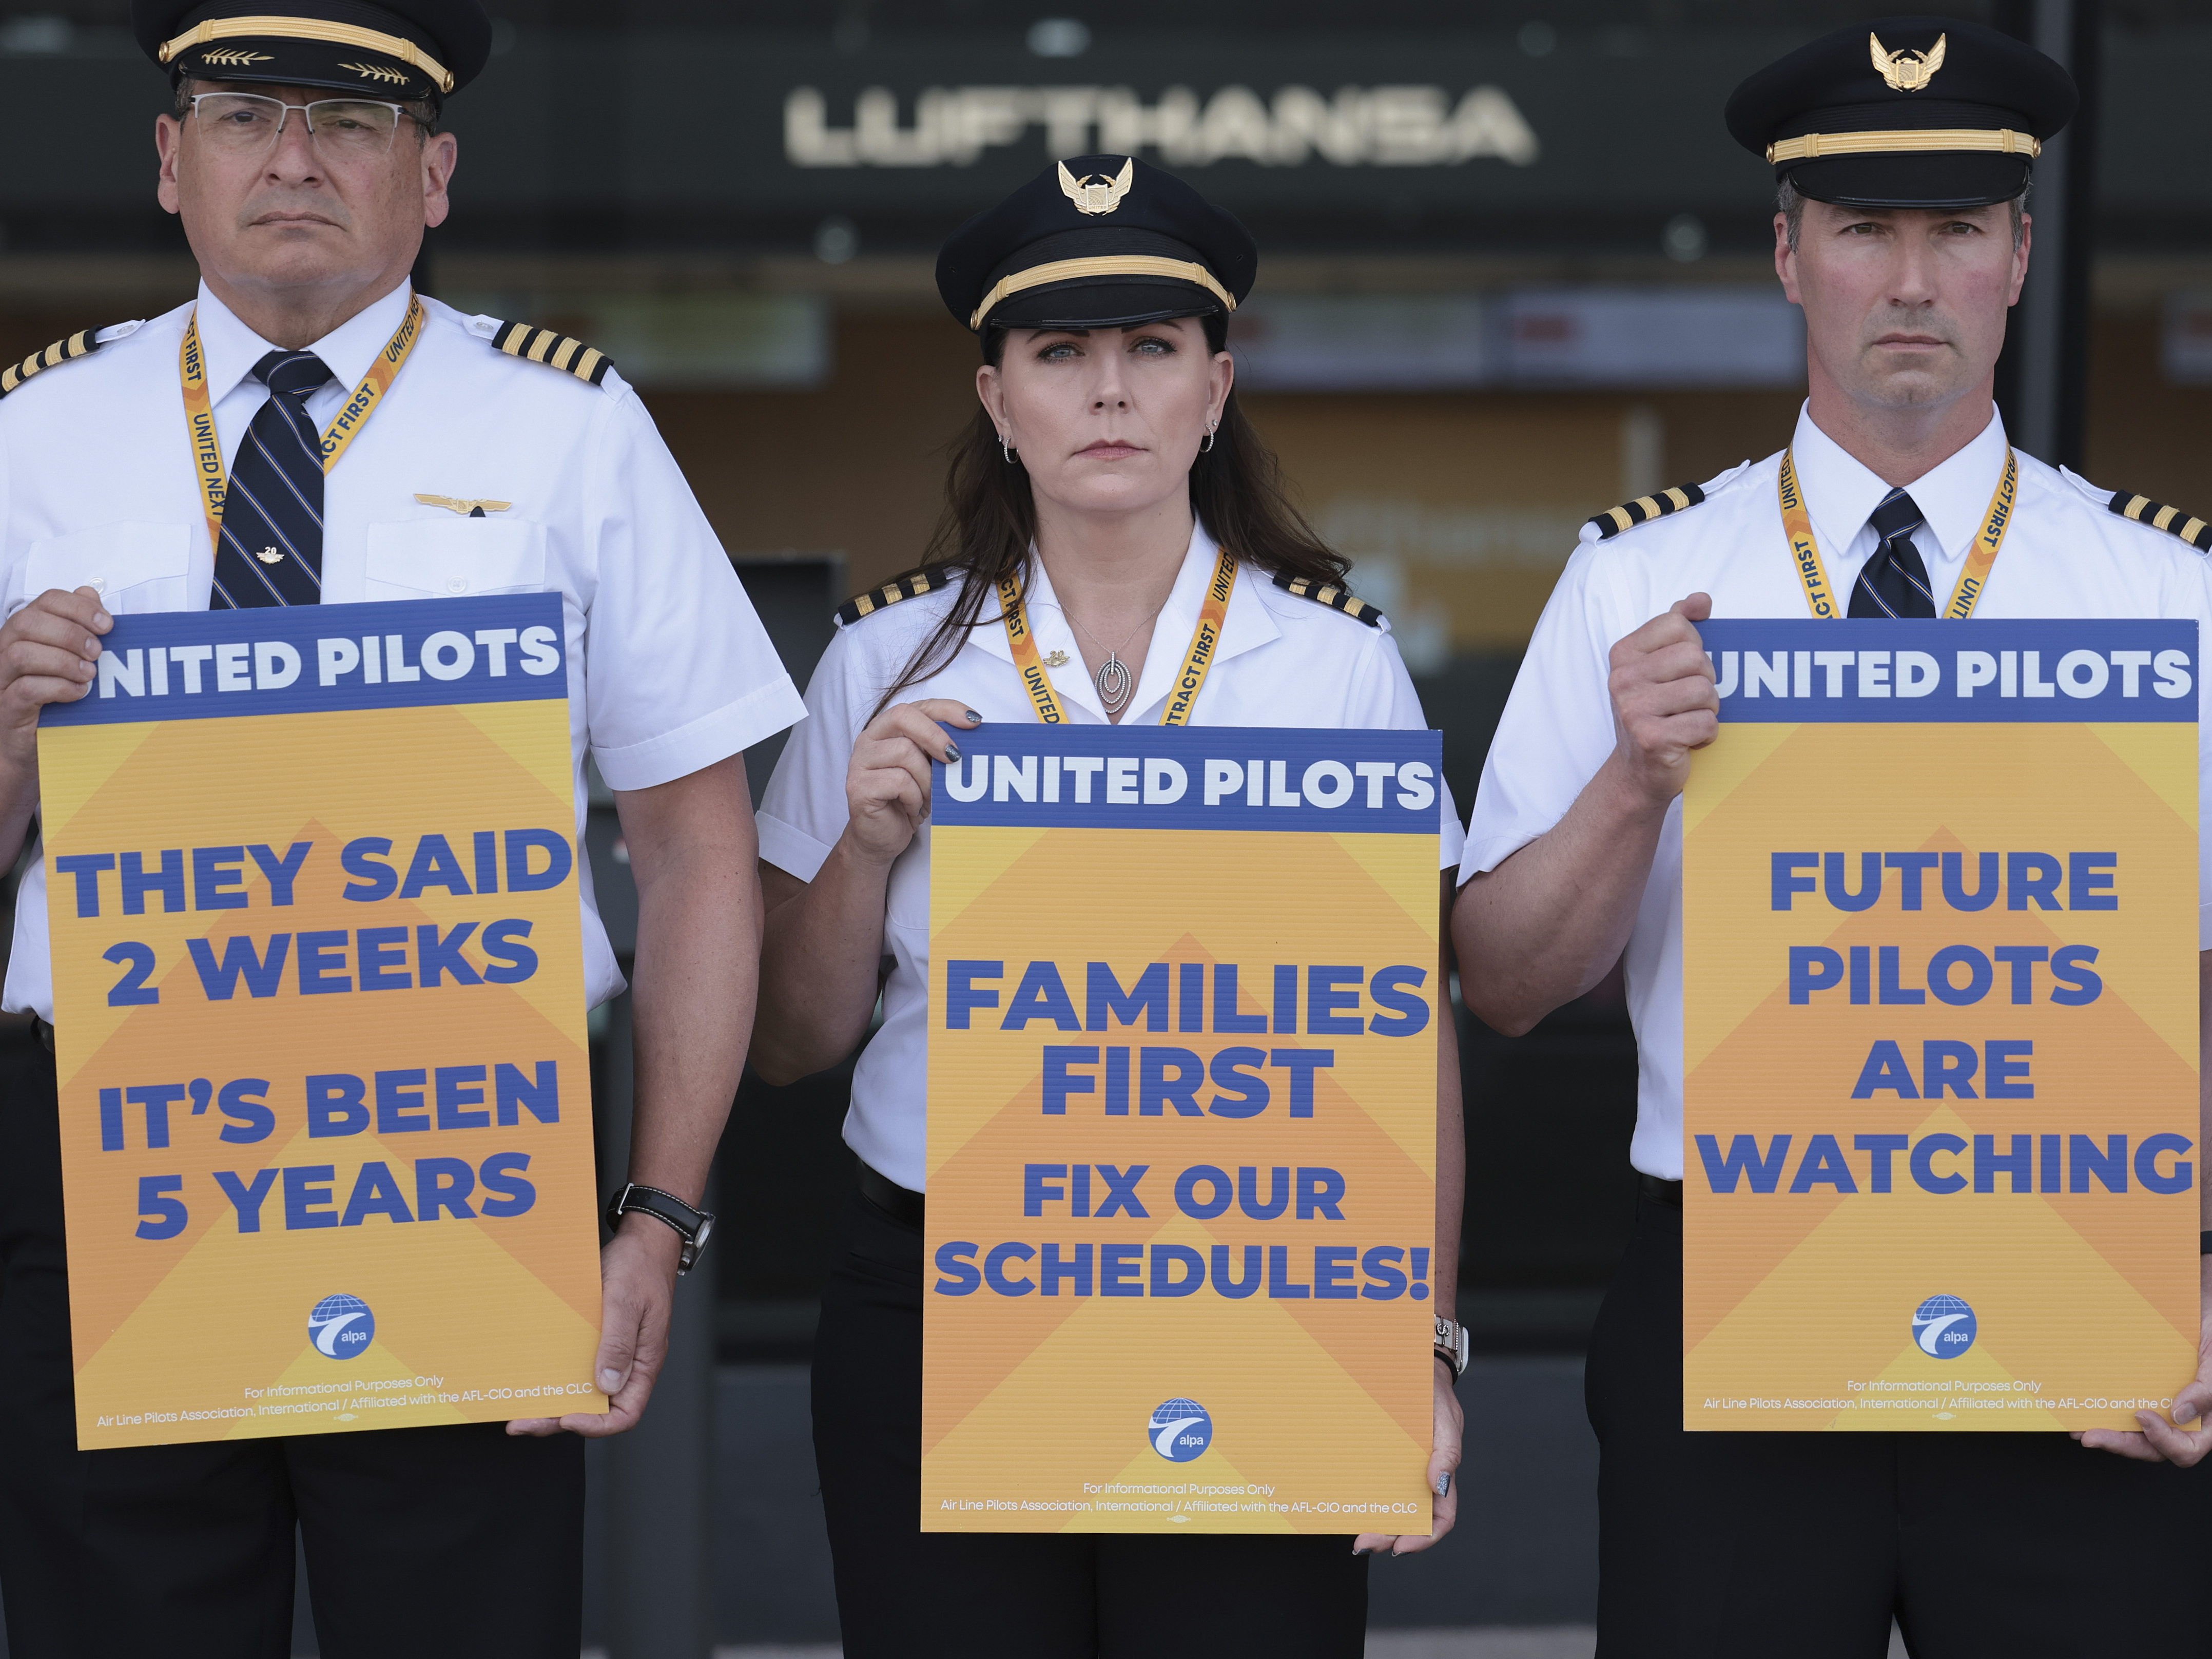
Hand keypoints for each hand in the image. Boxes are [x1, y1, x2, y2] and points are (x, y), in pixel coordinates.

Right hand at [0, 587, 108, 767]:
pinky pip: (25, 690)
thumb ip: (78, 625)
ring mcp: (0, 680)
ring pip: (21, 654)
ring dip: (64, 661)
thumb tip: (90, 593)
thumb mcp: (70, 658)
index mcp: (23, 633)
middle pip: (26, 623)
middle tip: (97, 652)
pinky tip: (80, 693)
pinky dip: (59, 688)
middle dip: (70, 633)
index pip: (43, 602)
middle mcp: (4, 651)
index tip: (107, 624)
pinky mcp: (6, 709)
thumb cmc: (52, 699)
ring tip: (89, 674)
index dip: (77, 607)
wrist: (30, 746)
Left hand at [506, 1217, 680, 1437]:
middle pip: (597, 1409)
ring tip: (521, 1410)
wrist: (642, 1240)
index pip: (625, 1413)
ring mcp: (613, 1352)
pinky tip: (536, 1376)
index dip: (596, 1425)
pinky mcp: (599, 1339)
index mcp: (644, 1361)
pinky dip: (557, 1376)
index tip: (566, 1417)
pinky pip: (578, 1367)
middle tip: (523, 1422)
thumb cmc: (641, 1267)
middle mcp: (629, 1364)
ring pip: (584, 1391)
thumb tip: (607, 1385)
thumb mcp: (626, 1303)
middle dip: (559, 1420)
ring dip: (554, 1402)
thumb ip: (619, 1343)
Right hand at [841, 699, 980, 867]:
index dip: (948, 710)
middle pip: (904, 717)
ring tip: (928, 797)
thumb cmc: (909, 800)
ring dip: (927, 779)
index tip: (975, 722)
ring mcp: (860, 761)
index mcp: (888, 727)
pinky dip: (915, 798)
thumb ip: (941, 747)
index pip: (919, 706)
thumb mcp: (930, 768)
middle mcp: (869, 738)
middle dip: (936, 736)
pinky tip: (912, 808)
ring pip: (905, 752)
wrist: (883, 837)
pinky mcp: (857, 786)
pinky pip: (899, 782)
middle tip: (956, 758)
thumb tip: (973, 733)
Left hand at [1354, 1357, 1462, 1556]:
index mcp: (1441, 1473)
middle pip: (1410, 1519)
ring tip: (1356, 1533)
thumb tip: (1439, 1484)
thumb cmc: (1433, 1392)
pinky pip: (1371, 1481)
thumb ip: (1447, 1451)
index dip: (1425, 1538)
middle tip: (1365, 1544)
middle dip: (1389, 1537)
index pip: (1440, 1517)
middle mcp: (1420, 1477)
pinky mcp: (1379, 1456)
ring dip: (1375, 1524)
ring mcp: (1398, 1468)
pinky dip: (1362, 1497)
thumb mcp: (1445, 1417)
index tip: (1402, 1547)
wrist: (1411, 1364)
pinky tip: (1348, 1502)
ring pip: (1389, 1506)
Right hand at [1604, 593, 1716, 807]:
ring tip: (1689, 719)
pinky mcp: (1651, 738)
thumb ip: (1679, 627)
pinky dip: (1706, 735)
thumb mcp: (1660, 665)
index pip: (1678, 625)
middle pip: (1696, 657)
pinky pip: (1706, 723)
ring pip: (1705, 691)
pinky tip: (1688, 740)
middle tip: (1689, 700)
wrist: (1638, 772)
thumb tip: (1700, 600)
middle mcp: (1622, 679)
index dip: (1694, 646)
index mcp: (1623, 654)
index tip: (1682, 669)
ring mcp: (1633, 709)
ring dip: (1709, 709)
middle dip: (1705, 680)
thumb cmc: (1656, 712)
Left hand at [2075, 1256, 2211, 1464]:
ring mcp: (2159, 1407)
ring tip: (2079, 1426)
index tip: (2141, 1415)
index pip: (2186, 1448)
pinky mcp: (2141, 1391)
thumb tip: (2180, 1413)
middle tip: (2090, 1436)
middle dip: (2120, 1444)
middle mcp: (2180, 1420)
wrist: (2198, 1309)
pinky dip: (2105, 1409)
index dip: (2163, 1440)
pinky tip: (2084, 1405)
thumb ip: (2207, 1389)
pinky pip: (2123, 1406)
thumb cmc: (2211, 1336)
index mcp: (2205, 1421)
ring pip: (2133, 1432)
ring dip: (2106, 1432)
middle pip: (2152, 1446)